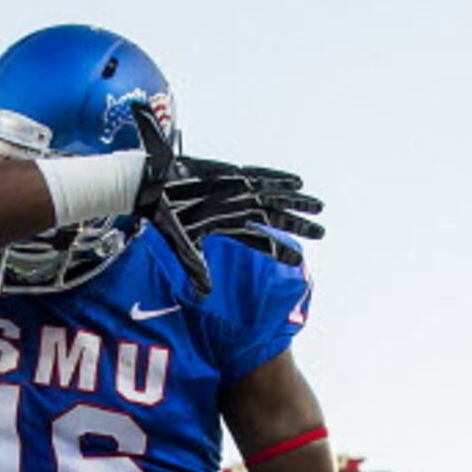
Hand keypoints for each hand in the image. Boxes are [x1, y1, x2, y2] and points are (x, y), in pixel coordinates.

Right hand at [132, 105, 325, 297]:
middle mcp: (237, 207)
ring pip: (274, 197)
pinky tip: (298, 182)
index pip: (261, 240)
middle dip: (298, 224)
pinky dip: (279, 179)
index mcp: (228, 225)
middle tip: (321, 233)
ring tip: (318, 207)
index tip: (300, 261)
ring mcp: (237, 191)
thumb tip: (205, 296)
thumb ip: (198, 270)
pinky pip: (261, 177)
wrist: (150, 189)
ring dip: (296, 201)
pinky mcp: (231, 175)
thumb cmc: (164, 217)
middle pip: (275, 217)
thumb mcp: (184, 248)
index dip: (281, 250)